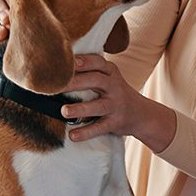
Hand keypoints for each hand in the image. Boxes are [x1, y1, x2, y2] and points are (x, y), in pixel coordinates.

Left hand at [61, 54, 175, 149]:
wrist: (141, 114)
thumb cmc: (115, 93)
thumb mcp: (109, 78)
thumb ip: (89, 71)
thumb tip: (54, 67)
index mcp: (111, 72)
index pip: (98, 62)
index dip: (83, 61)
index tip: (68, 61)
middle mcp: (115, 87)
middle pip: (95, 81)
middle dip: (75, 82)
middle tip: (56, 85)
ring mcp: (116, 105)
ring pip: (98, 106)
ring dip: (80, 108)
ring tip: (64, 111)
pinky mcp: (116, 123)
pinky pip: (100, 128)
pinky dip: (86, 132)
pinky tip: (73, 135)